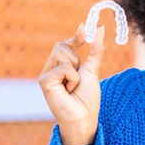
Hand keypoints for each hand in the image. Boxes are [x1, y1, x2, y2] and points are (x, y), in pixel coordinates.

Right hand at [38, 23, 105, 144]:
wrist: (84, 117)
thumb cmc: (87, 97)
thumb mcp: (93, 69)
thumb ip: (96, 49)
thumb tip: (100, 28)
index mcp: (60, 66)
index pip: (64, 44)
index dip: (75, 37)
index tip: (85, 28)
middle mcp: (50, 69)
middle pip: (61, 46)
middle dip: (76, 59)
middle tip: (78, 77)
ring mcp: (45, 74)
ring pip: (62, 54)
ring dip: (75, 70)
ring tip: (72, 86)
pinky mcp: (44, 81)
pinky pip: (63, 67)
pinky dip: (72, 79)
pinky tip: (68, 91)